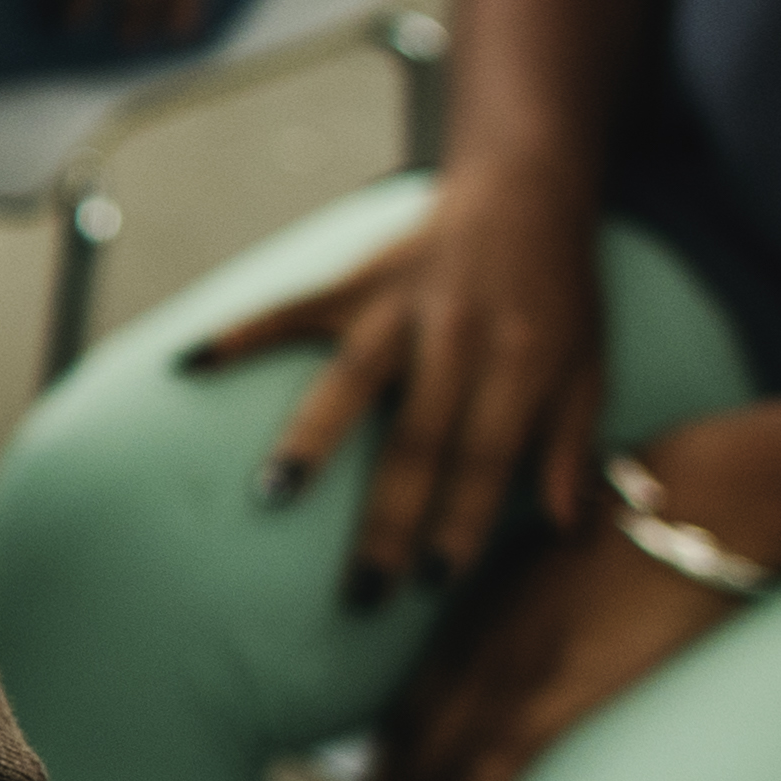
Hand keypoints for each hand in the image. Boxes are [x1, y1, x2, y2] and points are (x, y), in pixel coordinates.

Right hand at [189, 180, 609, 610]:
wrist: (525, 190)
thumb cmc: (561, 294)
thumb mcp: (591, 367)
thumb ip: (571, 444)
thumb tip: (565, 527)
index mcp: (522, 363)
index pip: (486, 457)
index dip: (461, 520)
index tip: (432, 582)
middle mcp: (458, 336)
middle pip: (417, 438)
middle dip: (389, 519)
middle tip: (359, 589)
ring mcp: (399, 306)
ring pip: (350, 379)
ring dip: (311, 437)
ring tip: (272, 495)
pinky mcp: (354, 281)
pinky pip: (290, 310)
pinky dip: (240, 334)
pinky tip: (190, 365)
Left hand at [345, 509, 735, 780]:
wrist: (707, 497)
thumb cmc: (660, 515)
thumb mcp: (578, 550)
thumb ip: (552, 593)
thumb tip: (567, 624)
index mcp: (485, 611)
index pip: (419, 696)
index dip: (390, 749)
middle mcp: (483, 644)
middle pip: (416, 739)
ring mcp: (519, 669)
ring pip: (442, 769)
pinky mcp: (566, 690)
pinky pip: (498, 768)